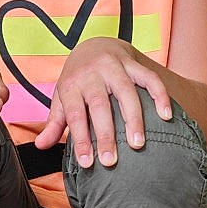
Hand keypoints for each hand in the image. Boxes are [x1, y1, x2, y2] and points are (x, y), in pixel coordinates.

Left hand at [30, 38, 171, 167]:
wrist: (93, 44)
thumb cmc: (77, 80)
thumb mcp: (62, 99)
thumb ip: (55, 123)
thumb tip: (41, 146)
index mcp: (72, 84)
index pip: (75, 115)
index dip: (81, 139)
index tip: (87, 163)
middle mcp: (92, 73)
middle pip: (100, 105)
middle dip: (106, 134)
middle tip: (112, 160)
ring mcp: (114, 66)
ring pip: (126, 92)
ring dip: (133, 118)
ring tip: (138, 144)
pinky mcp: (133, 63)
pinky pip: (149, 78)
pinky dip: (160, 95)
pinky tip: (166, 115)